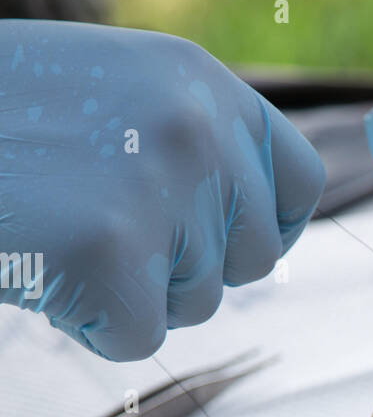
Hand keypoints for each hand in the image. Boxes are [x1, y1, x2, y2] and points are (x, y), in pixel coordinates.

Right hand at [0, 20, 324, 358]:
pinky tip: (40, 267)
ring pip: (197, 303)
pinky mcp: (110, 249)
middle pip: (252, 259)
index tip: (211, 241)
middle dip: (185, 267)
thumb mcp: (114, 94)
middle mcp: (198, 126)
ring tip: (59, 232)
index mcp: (202, 79)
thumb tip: (269, 230)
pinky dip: (88, 323)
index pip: (299, 184)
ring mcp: (158, 185)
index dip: (259, 228)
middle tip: (100, 231)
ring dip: (132, 292)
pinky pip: (138, 336)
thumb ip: (193, 143)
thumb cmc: (3, 120)